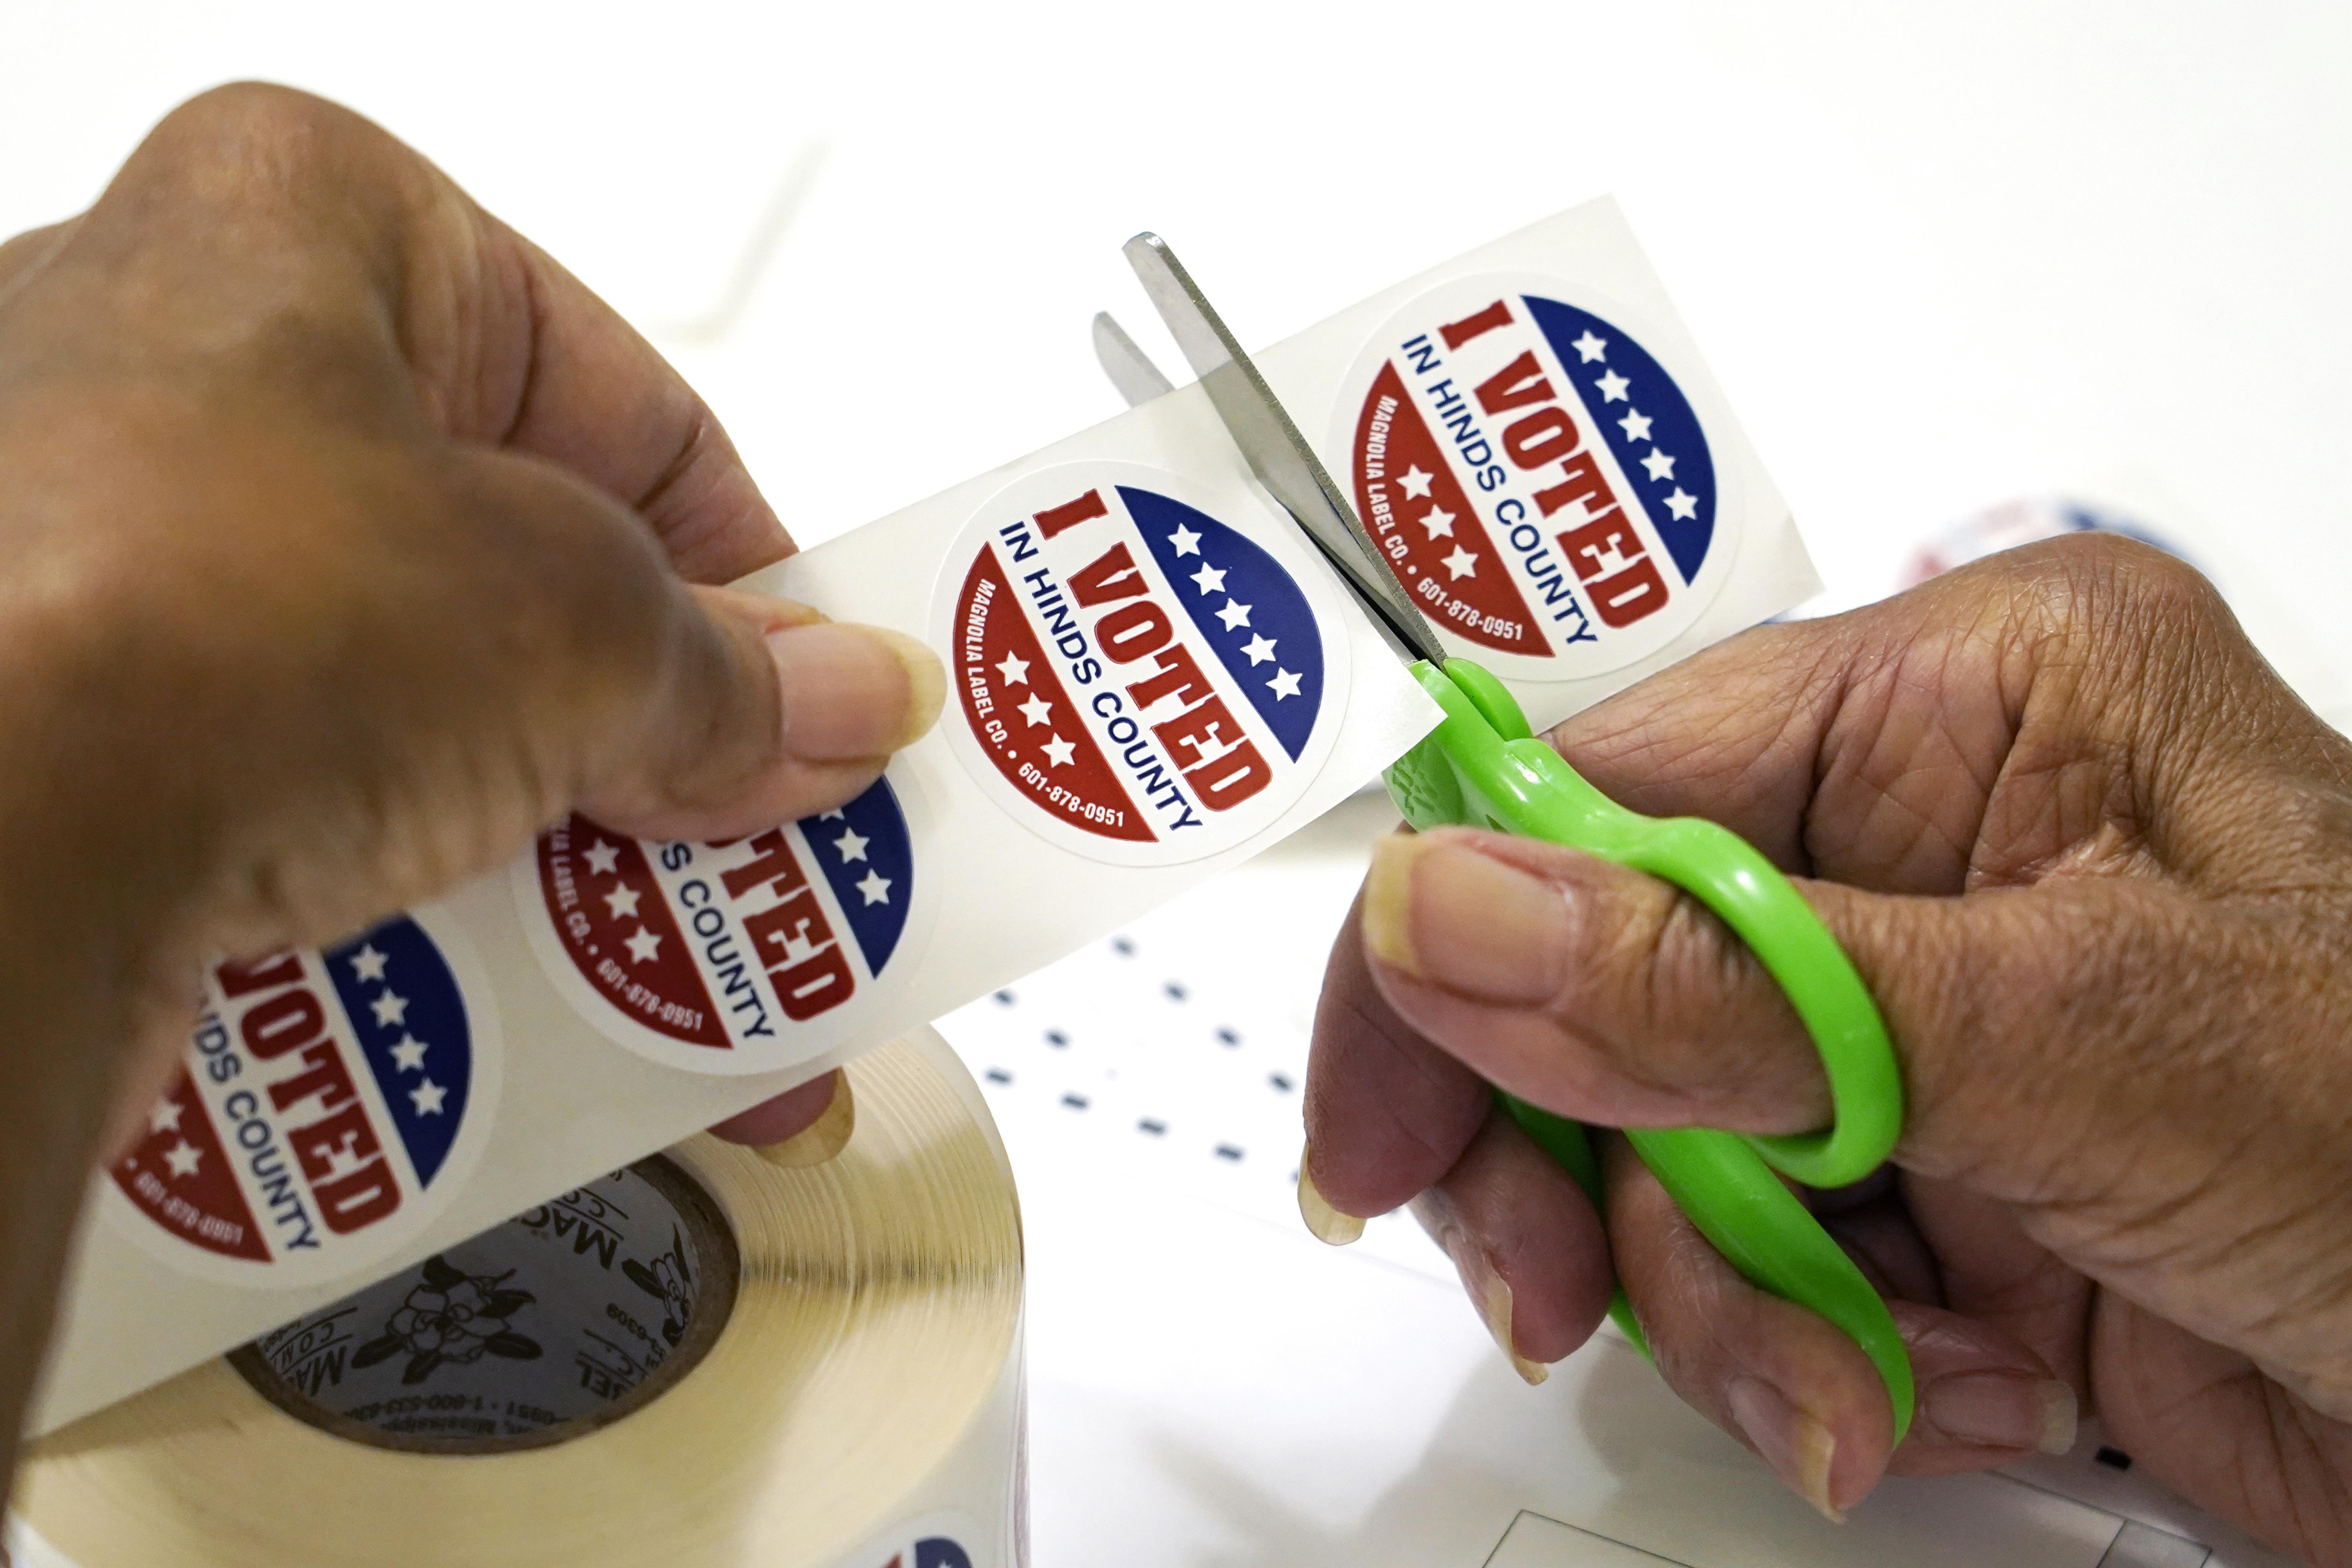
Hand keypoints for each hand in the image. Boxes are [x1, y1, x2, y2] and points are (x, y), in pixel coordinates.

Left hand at [0, 84, 938, 1452]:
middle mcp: (172, 360)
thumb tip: (826, 704)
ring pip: (395, 698)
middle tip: (762, 829)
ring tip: (659, 954)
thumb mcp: (576, 625)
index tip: (823, 685)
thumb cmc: (198, 615)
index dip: (750, 564)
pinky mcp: (50, 722)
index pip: (618, 400)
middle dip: (652, 727)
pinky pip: (280, 799)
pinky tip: (506, 999)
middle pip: (505, 565)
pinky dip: (403, 893)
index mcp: (305, 224)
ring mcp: (92, 550)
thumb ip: (725, 670)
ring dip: (543, 836)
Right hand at [1302, 535, 2351, 1563]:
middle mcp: (1929, 843)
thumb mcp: (2080, 1043)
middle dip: (1575, 1157)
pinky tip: (1921, 1392)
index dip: (1454, 949)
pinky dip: (1809, 1356)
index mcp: (1970, 703)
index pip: (1603, 785)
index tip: (1381, 1126)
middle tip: (1542, 1289)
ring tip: (1835, 1383)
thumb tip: (1450, 912)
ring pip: (1662, 1141)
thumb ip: (1736, 984)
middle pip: (1600, 976)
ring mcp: (1927, 1022)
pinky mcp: (1942, 1183)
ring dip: (1715, 1295)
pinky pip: (1761, 1259)